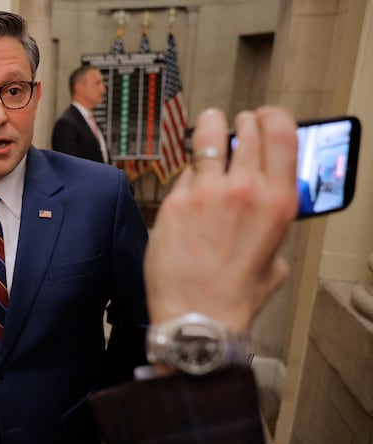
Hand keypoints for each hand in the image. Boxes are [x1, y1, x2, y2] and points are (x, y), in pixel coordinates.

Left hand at [144, 106, 297, 332]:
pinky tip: (188, 184)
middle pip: (245, 130)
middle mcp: (243, 190)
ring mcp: (205, 194)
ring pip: (207, 139)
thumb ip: (272, 225)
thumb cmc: (236, 294)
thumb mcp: (275, 259)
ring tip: (207, 126)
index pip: (281, 133)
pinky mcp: (174, 203)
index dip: (271, 117)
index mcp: (277, 201)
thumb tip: (263, 209)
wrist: (197, 317)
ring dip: (209, 127)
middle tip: (235, 123)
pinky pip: (182, 175)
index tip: (263, 116)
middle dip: (240, 121)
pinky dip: (187, 174)